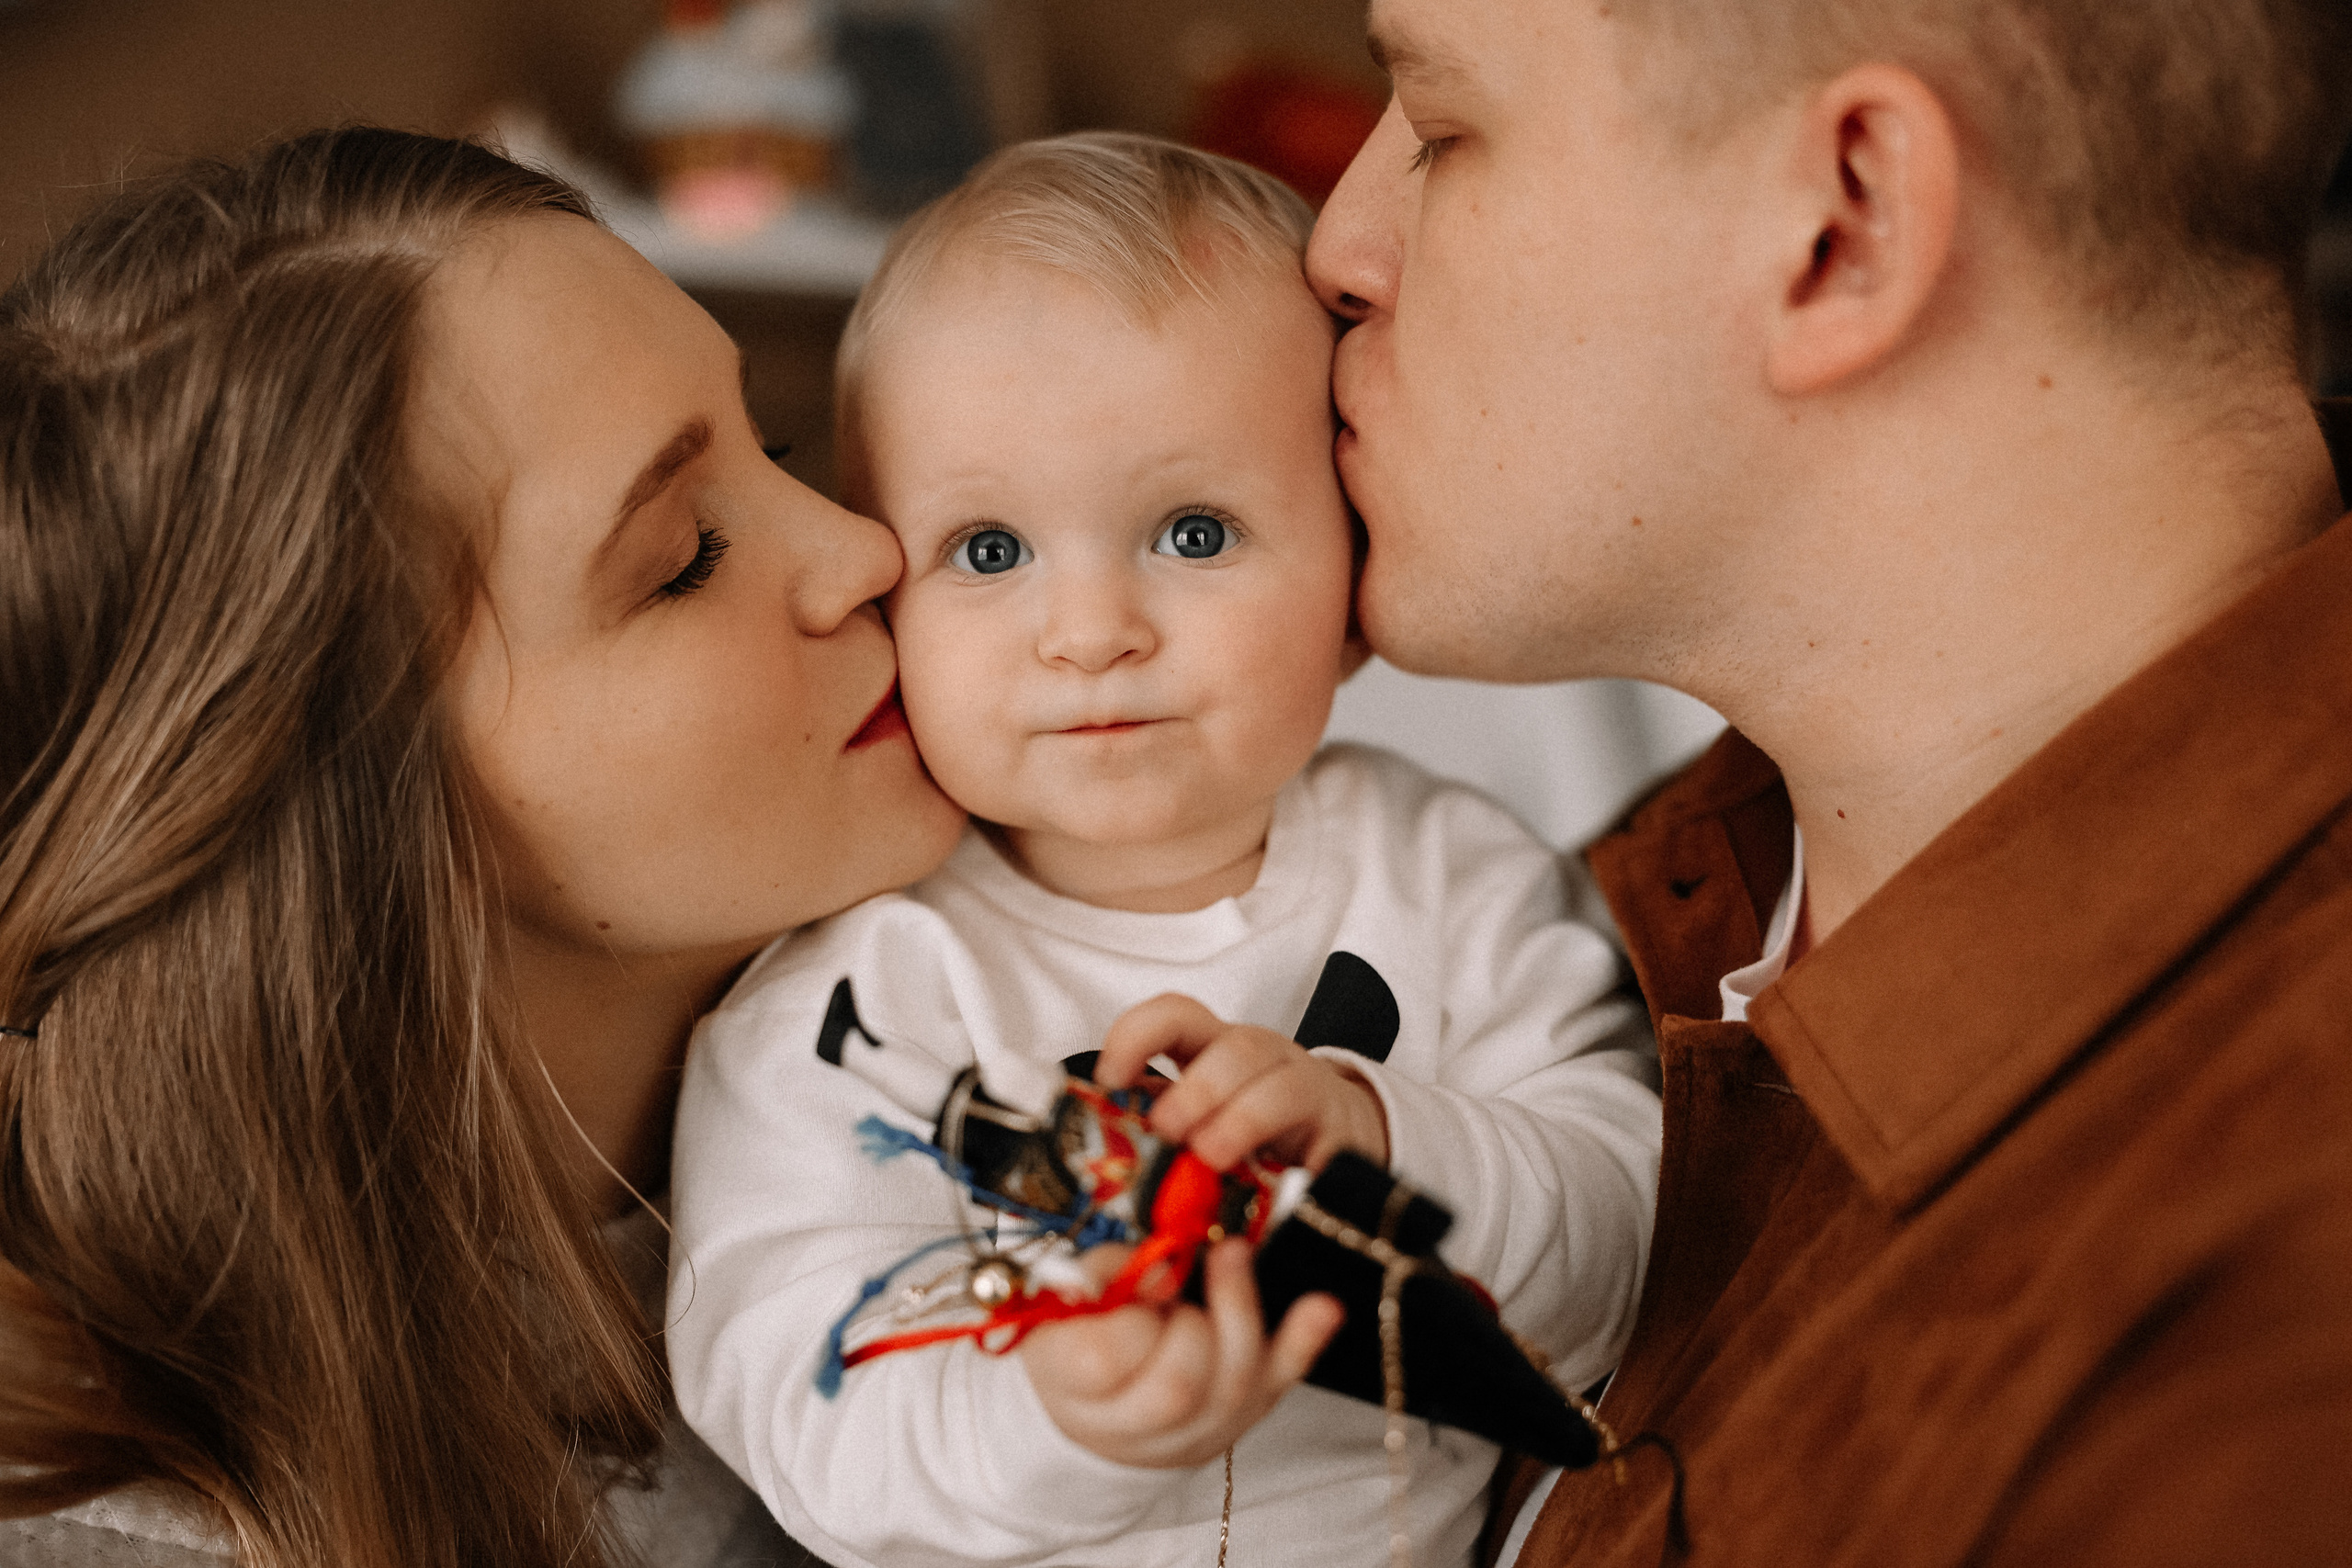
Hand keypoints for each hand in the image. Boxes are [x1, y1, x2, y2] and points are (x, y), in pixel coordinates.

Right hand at [1019, 1237, 1342, 1467]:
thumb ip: (1107, 1272)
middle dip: (1189, 1322)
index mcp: (1073, 1386)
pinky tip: (1324, 1306)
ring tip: (1232, 1253)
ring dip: (1239, 1310)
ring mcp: (1199, 1427)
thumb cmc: (1082, 1337)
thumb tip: (1163, 1267)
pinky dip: (1305, 1341)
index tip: (1137, 1287)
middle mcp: (1135, 1423)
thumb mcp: (1067, 1297)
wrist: (1102, 1413)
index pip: (1104, 1361)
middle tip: (1178, 1283)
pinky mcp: (1247, 1412)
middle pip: (1178, 1385)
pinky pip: (1281, 1378)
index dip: (1129, 1318)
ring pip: (1233, 1385)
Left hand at [1097, 993, 1390, 1171]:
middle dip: (1195, 1090)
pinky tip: (1277, 1199)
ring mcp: (1312, 1095)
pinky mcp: (1346, 1139)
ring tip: (1213, 1157)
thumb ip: (1157, 1134)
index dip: (1137, 1036)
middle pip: (1236, 1049)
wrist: (1344, 1135)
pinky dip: (1303, 1172)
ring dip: (1240, 1121)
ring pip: (1283, 1088)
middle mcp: (1267, 1060)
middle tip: (1168, 1133)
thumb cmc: (1256, 1130)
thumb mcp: (1202, 1120)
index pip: (1176, 1016)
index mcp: (1218, 1049)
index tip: (1111, 1079)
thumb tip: (1099, 1179)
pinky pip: (1329, 1148)